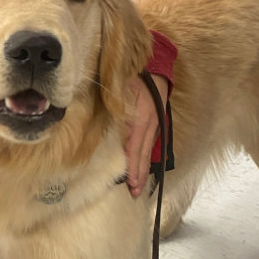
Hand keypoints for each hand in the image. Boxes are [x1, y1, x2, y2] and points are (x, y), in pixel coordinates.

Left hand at [124, 73, 167, 197]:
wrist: (158, 66)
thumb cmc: (135, 75)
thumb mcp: (122, 87)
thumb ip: (114, 104)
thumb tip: (100, 121)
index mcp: (142, 117)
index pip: (135, 147)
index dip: (133, 166)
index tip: (130, 184)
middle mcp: (150, 124)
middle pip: (143, 153)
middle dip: (139, 174)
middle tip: (134, 193)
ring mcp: (155, 124)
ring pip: (148, 151)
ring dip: (143, 169)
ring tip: (138, 186)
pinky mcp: (156, 123)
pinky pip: (150, 144)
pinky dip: (145, 158)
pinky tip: (141, 168)